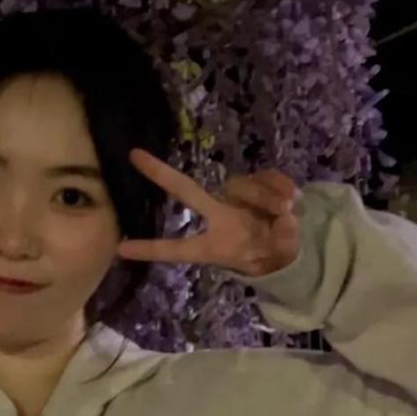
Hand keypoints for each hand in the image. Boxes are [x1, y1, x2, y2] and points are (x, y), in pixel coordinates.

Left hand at [117, 149, 301, 277]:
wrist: (295, 245)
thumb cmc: (272, 257)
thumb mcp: (277, 260)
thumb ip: (282, 242)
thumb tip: (286, 219)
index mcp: (212, 244)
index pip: (177, 248)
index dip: (151, 249)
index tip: (121, 248)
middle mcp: (217, 214)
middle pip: (186, 190)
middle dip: (160, 174)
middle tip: (134, 156)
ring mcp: (234, 196)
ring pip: (243, 185)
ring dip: (268, 197)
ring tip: (287, 211)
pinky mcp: (256, 182)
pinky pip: (266, 176)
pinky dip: (280, 186)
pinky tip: (294, 199)